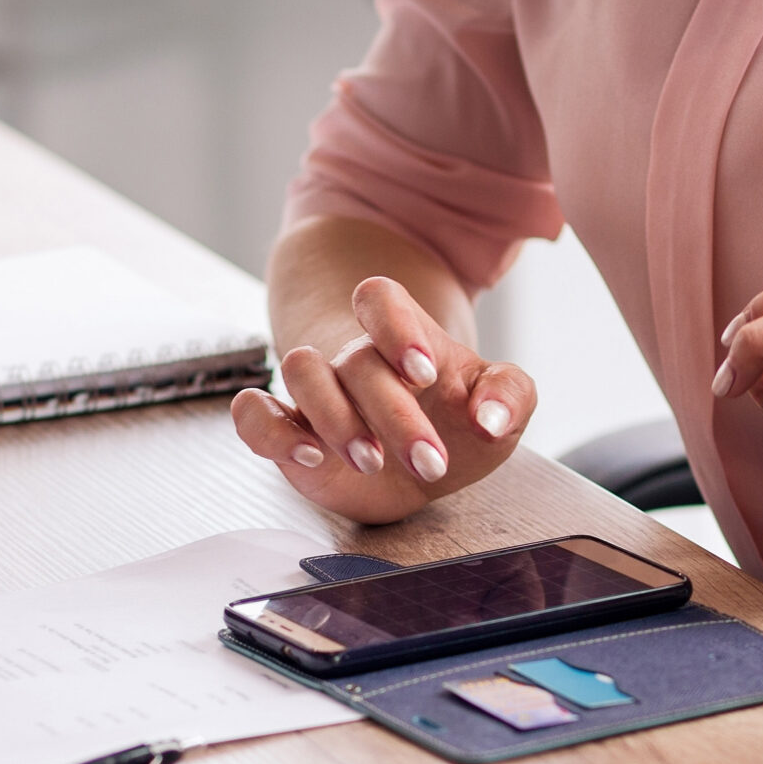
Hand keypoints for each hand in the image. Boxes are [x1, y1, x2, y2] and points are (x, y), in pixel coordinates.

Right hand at [233, 277, 535, 524]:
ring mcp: (317, 393)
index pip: (379, 297)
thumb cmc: (458, 424)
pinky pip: (252, 414)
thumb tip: (491, 417)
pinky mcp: (287, 430)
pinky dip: (271, 432)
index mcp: (405, 337)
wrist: (421, 467)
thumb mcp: (502, 409)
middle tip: (430, 462)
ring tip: (371, 461)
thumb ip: (510, 397)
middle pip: (356, 359)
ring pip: (300, 371)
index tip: (424, 372)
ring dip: (335, 419)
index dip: (396, 327)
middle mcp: (355, 358)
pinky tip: (310, 456)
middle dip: (395, 416)